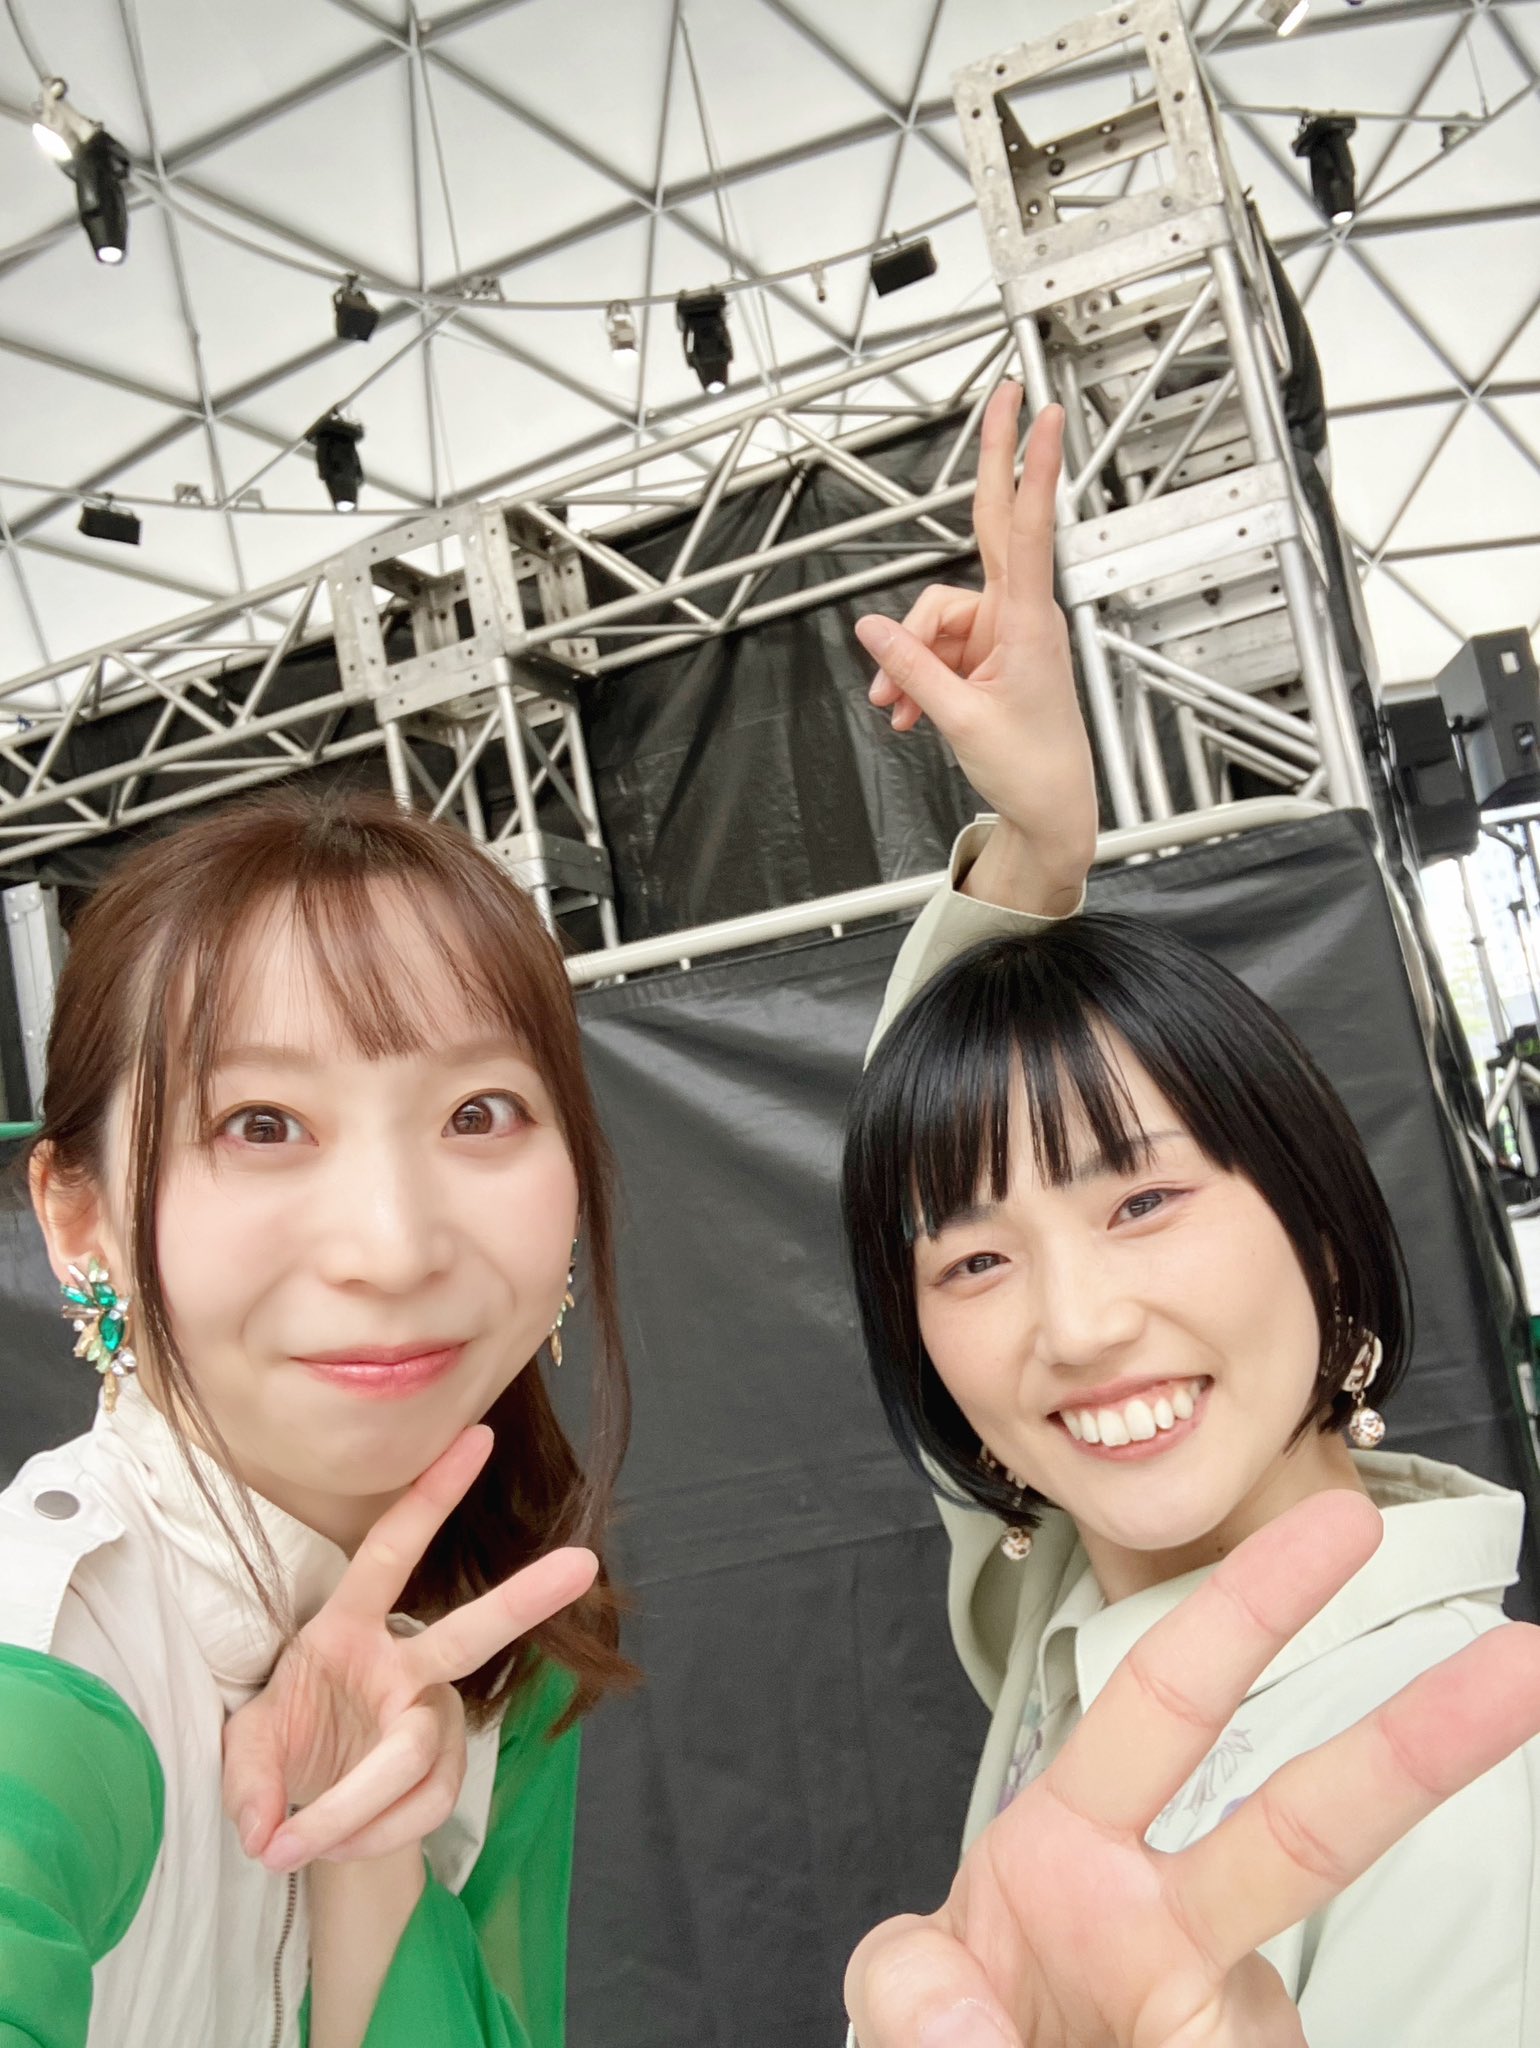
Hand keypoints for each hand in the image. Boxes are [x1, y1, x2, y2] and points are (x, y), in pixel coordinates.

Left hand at [222, 1425, 596, 1872]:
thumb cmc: (280, 1744)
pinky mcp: (443, 1766)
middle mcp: (402, 1663)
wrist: (306, 1805)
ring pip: (415, 1758)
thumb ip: (248, 1781)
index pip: (392, 1551)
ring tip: (293, 1843)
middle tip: (583, 1564)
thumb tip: (267, 1829)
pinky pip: (419, 1808)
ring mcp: (430, 1714)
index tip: (480, 1434)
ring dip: (352, 1810)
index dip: (432, 1495)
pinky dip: (368, 1837)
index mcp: (346, 1626)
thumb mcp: (243, 1751)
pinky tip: (338, 1843)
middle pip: (468, 1633)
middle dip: (525, 1598)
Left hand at [846, 1489, 1539, 2047]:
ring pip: (1269, 2022)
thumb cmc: (970, 2034)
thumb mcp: (908, 1992)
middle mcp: (1169, 1926)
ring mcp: (1224, 2019)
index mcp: (1079, 1849)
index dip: (1251, 1609)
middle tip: (1522, 1663)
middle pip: (1308, 1829)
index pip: (1170, 1702)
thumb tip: (960, 2034)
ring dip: (1244, 2044)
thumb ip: (912, 1993)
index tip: (1345, 1529)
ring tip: (1148, 2041)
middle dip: (1418, 1744)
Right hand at [855, 384, 1096, 916]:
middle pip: (992, 526)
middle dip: (992, 463)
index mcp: (1026, 622)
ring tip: (895, 710)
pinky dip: (916, 678)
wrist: (1051, 811)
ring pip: (936, 618)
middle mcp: (1018, 615)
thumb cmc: (1027, 766)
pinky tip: (906, 715)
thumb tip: (871, 630)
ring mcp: (1003, 633)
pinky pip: (937, 649)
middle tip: (1007, 391)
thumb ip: (912, 671)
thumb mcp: (959, 720)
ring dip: (906, 660)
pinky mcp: (989, 656)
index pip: (1026, 528)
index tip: (1045, 415)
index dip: (1030, 468)